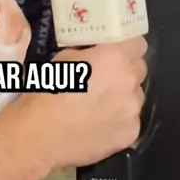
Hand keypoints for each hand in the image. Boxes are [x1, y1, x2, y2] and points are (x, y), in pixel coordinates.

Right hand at [12, 36, 146, 176]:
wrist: (40, 135)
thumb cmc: (47, 91)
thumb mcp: (63, 58)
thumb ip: (87, 54)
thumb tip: (93, 56)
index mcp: (115, 58)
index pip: (138, 44)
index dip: (128, 46)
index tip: (116, 51)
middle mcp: (130, 82)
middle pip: (139, 70)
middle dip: (125, 71)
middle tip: (105, 77)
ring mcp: (132, 110)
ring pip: (135, 96)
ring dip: (122, 96)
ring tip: (99, 105)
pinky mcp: (130, 134)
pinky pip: (130, 120)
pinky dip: (118, 120)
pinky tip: (98, 125)